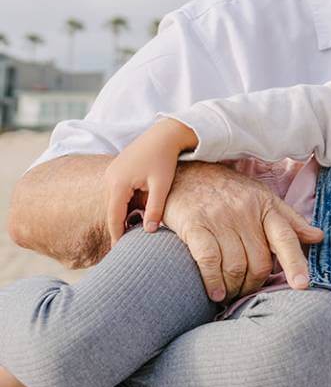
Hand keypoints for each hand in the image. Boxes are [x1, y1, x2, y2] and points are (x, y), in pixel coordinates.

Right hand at [102, 118, 197, 243]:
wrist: (164, 134)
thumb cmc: (164, 159)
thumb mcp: (162, 185)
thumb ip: (154, 208)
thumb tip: (148, 231)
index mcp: (117, 184)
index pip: (114, 217)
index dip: (117, 235)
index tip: (119, 251)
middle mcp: (109, 179)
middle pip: (111, 211)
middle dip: (118, 228)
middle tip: (123, 248)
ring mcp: (111, 173)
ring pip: (113, 202)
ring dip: (120, 216)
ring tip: (129, 234)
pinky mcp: (117, 170)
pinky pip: (116, 193)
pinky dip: (123, 205)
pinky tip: (133, 214)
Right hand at [160, 161, 323, 301]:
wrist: (185, 173)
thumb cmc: (228, 190)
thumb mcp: (262, 198)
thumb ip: (289, 221)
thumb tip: (318, 237)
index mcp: (266, 206)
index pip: (286, 237)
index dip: (296, 262)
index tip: (302, 285)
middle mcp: (245, 211)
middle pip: (259, 261)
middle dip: (254, 283)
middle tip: (246, 289)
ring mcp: (220, 218)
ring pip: (236, 265)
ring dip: (234, 287)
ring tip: (230, 293)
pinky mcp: (195, 225)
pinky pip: (209, 261)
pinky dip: (213, 282)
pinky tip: (215, 292)